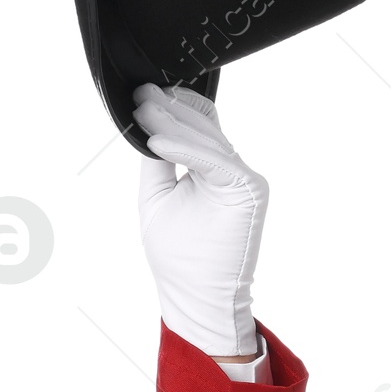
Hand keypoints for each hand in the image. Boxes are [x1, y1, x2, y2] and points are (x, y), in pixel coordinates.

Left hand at [132, 82, 267, 360]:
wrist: (197, 297)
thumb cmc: (178, 256)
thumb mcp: (157, 198)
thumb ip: (157, 163)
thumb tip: (147, 126)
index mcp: (212, 170)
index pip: (197, 126)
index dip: (172, 107)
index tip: (142, 94)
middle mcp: (232, 170)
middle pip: (202, 127)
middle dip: (169, 108)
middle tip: (141, 94)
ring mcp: (243, 178)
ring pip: (207, 139)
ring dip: (172, 124)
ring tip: (144, 112)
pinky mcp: (249, 189)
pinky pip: (213, 161)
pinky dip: (184, 149)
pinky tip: (157, 141)